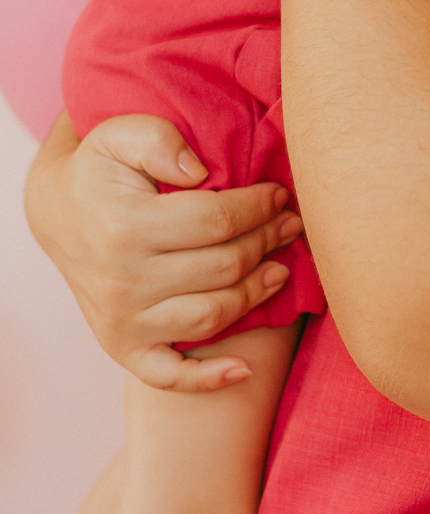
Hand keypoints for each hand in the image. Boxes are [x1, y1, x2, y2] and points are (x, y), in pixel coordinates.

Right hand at [25, 114, 302, 391]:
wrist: (56, 214)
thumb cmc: (100, 170)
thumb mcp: (119, 135)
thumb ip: (158, 140)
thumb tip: (198, 170)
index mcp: (125, 227)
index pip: (217, 221)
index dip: (258, 207)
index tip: (279, 194)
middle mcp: (123, 281)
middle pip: (224, 267)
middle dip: (267, 242)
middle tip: (290, 224)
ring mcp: (123, 321)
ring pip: (213, 314)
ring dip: (257, 293)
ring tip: (280, 268)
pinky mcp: (123, 346)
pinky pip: (169, 375)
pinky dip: (208, 378)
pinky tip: (243, 370)